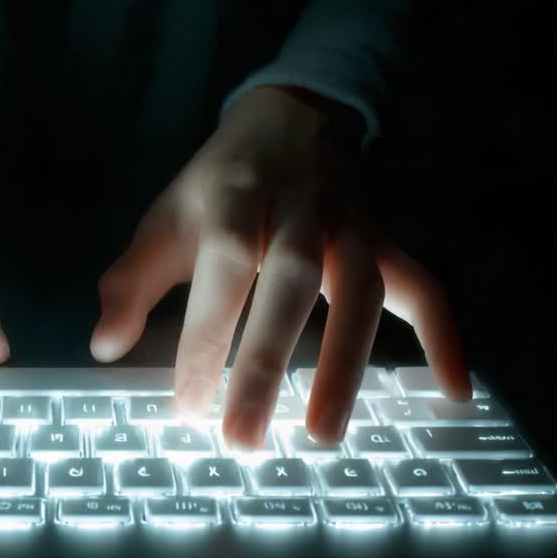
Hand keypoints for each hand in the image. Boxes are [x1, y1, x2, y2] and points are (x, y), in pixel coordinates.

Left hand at [90, 85, 469, 445]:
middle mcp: (297, 211)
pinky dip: (446, 338)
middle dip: (264, 362)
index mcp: (232, 200)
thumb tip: (104, 348)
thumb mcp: (166, 220)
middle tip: (243, 438)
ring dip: (344, 363)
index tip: (186, 406)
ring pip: (357, 290)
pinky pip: (424, 287)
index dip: (203, 338)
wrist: (290, 119)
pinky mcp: (387, 241)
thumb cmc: (218, 186)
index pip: (220, 270)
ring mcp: (350, 226)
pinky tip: (452, 394)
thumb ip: (132, 283)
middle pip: (286, 284)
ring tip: (325, 434)